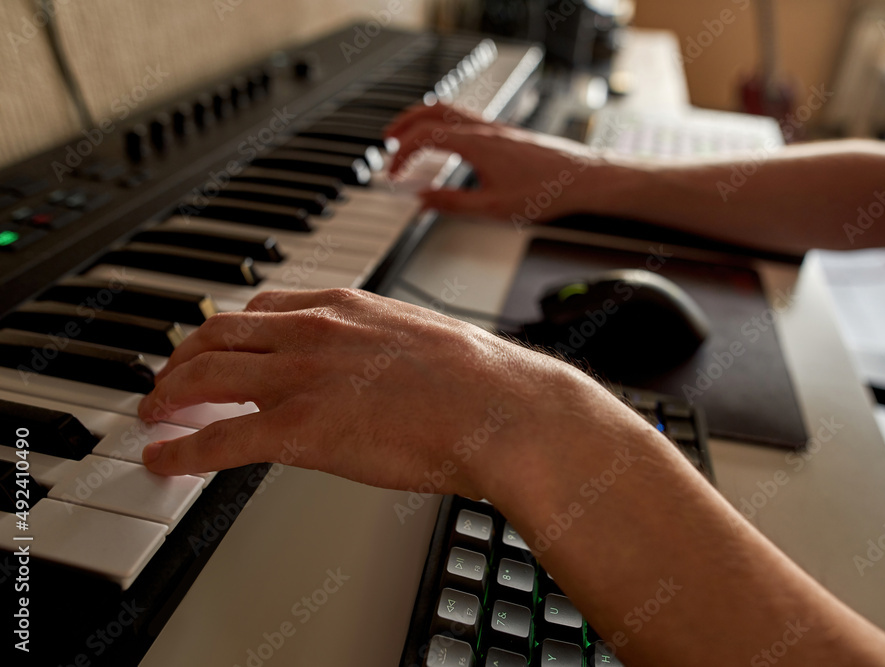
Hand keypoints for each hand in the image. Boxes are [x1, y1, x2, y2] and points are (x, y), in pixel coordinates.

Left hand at [138, 288, 591, 498]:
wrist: (499, 409)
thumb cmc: (480, 382)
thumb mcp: (423, 338)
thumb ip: (383, 344)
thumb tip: (378, 367)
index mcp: (345, 306)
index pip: (262, 307)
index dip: (226, 330)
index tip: (216, 344)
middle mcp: (312, 331)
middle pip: (217, 334)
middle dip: (182, 358)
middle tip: (169, 379)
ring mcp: (300, 377)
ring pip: (204, 376)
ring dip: (169, 395)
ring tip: (154, 414)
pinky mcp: (297, 429)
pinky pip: (217, 437)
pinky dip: (180, 450)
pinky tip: (165, 460)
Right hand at [385, 104, 608, 221]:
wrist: (583, 178)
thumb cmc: (547, 192)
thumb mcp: (494, 208)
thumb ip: (453, 204)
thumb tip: (423, 201)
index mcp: (476, 144)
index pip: (424, 136)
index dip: (401, 153)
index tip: (393, 173)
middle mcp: (484, 129)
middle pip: (431, 111)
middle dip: (403, 125)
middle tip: (387, 142)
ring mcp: (496, 127)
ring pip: (449, 109)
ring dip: (423, 118)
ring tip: (409, 135)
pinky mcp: (505, 132)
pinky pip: (466, 116)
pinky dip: (444, 121)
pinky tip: (446, 140)